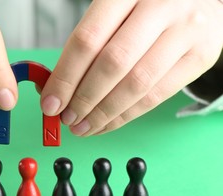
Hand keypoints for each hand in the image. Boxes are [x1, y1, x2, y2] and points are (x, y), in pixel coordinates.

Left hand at [40, 0, 222, 135]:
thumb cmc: (147, 7)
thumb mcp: (114, 11)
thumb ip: (87, 43)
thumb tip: (56, 87)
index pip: (88, 40)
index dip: (66, 77)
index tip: (50, 103)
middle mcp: (160, 7)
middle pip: (112, 64)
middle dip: (84, 99)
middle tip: (67, 118)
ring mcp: (185, 31)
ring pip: (136, 84)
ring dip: (103, 113)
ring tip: (83, 127)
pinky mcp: (200, 56)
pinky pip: (157, 96)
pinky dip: (126, 116)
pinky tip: (107, 123)